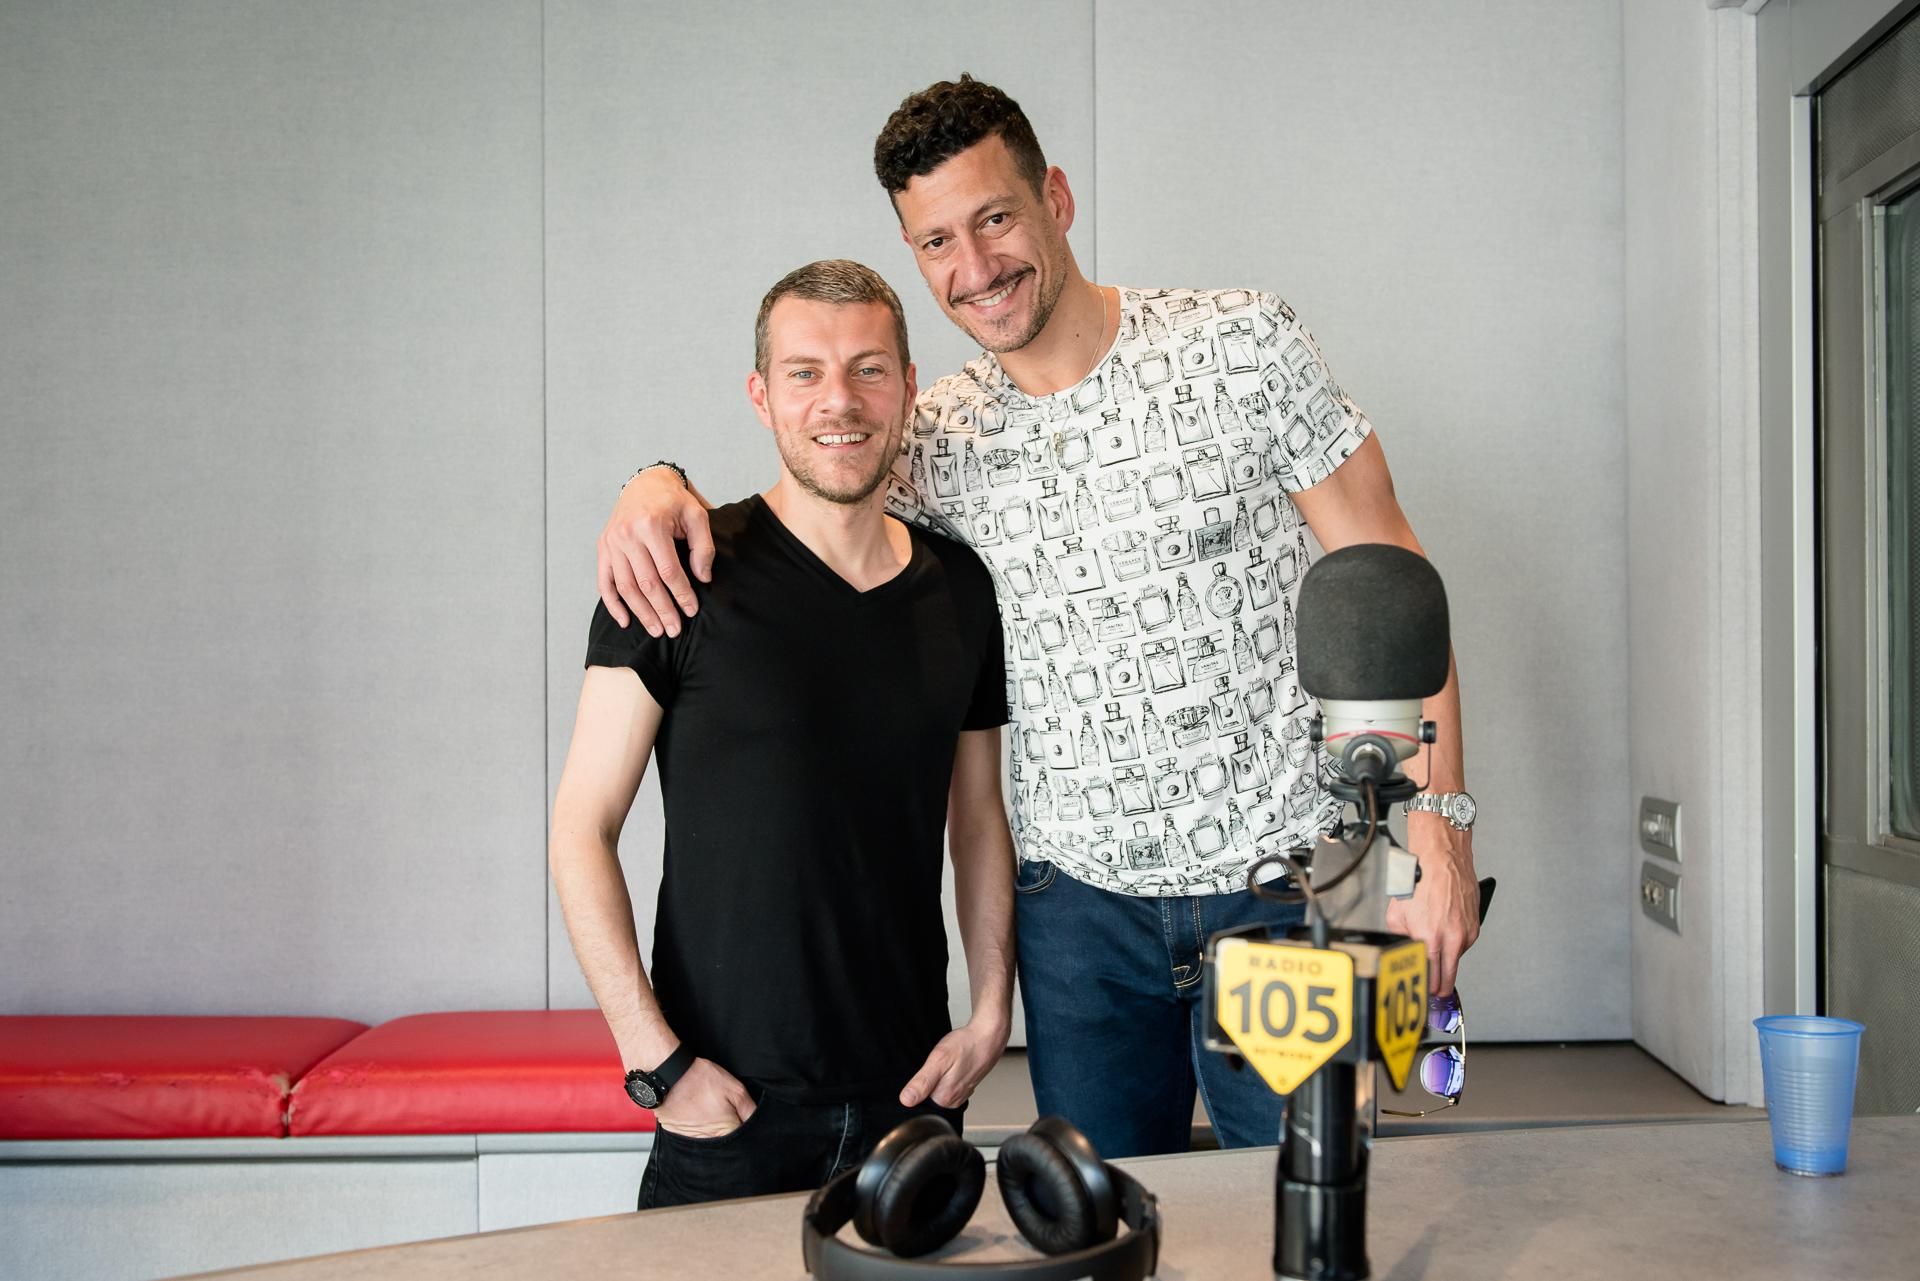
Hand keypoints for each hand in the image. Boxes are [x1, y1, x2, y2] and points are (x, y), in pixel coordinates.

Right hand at [597, 468, 714, 637]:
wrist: (646, 483)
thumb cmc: (674, 501)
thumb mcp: (697, 516)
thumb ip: (703, 547)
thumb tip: (703, 579)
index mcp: (651, 525)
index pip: (668, 571)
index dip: (681, 594)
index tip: (692, 611)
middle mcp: (627, 534)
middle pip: (646, 583)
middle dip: (662, 610)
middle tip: (675, 631)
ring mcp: (612, 542)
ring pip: (625, 587)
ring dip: (641, 612)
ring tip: (657, 630)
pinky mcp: (603, 547)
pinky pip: (604, 581)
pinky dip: (613, 604)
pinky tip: (625, 621)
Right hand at [651, 1057, 754, 1138]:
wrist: (669, 1075)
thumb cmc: (700, 1080)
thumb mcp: (734, 1088)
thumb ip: (749, 1108)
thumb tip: (759, 1122)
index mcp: (726, 1131)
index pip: (744, 1140)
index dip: (747, 1130)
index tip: (741, 1118)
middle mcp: (709, 1141)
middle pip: (726, 1143)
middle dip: (730, 1131)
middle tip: (724, 1112)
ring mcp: (692, 1140)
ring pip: (710, 1141)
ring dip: (713, 1131)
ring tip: (708, 1111)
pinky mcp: (678, 1136)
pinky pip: (693, 1138)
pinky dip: (697, 1129)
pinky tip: (697, 1114)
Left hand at [898, 1016, 1008, 1108]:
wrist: (988, 1036)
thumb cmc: (966, 1045)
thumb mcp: (939, 1060)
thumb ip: (922, 1082)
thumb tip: (906, 1100)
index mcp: (944, 1099)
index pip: (917, 1103)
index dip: (914, 1087)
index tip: (921, 1072)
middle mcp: (953, 1101)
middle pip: (927, 1097)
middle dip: (924, 1081)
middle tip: (933, 1064)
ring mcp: (960, 1094)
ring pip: (937, 1089)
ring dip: (935, 1077)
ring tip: (942, 1063)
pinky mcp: (964, 1087)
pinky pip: (946, 1084)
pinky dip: (944, 1074)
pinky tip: (948, 1065)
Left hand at [1387, 816, 1478, 997]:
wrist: (1442, 858)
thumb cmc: (1420, 880)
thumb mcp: (1396, 913)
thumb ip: (1400, 938)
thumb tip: (1403, 951)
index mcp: (1430, 938)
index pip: (1431, 978)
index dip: (1427, 989)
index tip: (1424, 994)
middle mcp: (1452, 938)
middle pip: (1448, 978)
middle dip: (1439, 986)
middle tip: (1433, 991)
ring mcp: (1466, 932)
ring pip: (1456, 957)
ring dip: (1446, 958)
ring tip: (1434, 943)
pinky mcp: (1475, 925)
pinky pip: (1463, 942)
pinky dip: (1454, 941)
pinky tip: (1444, 928)